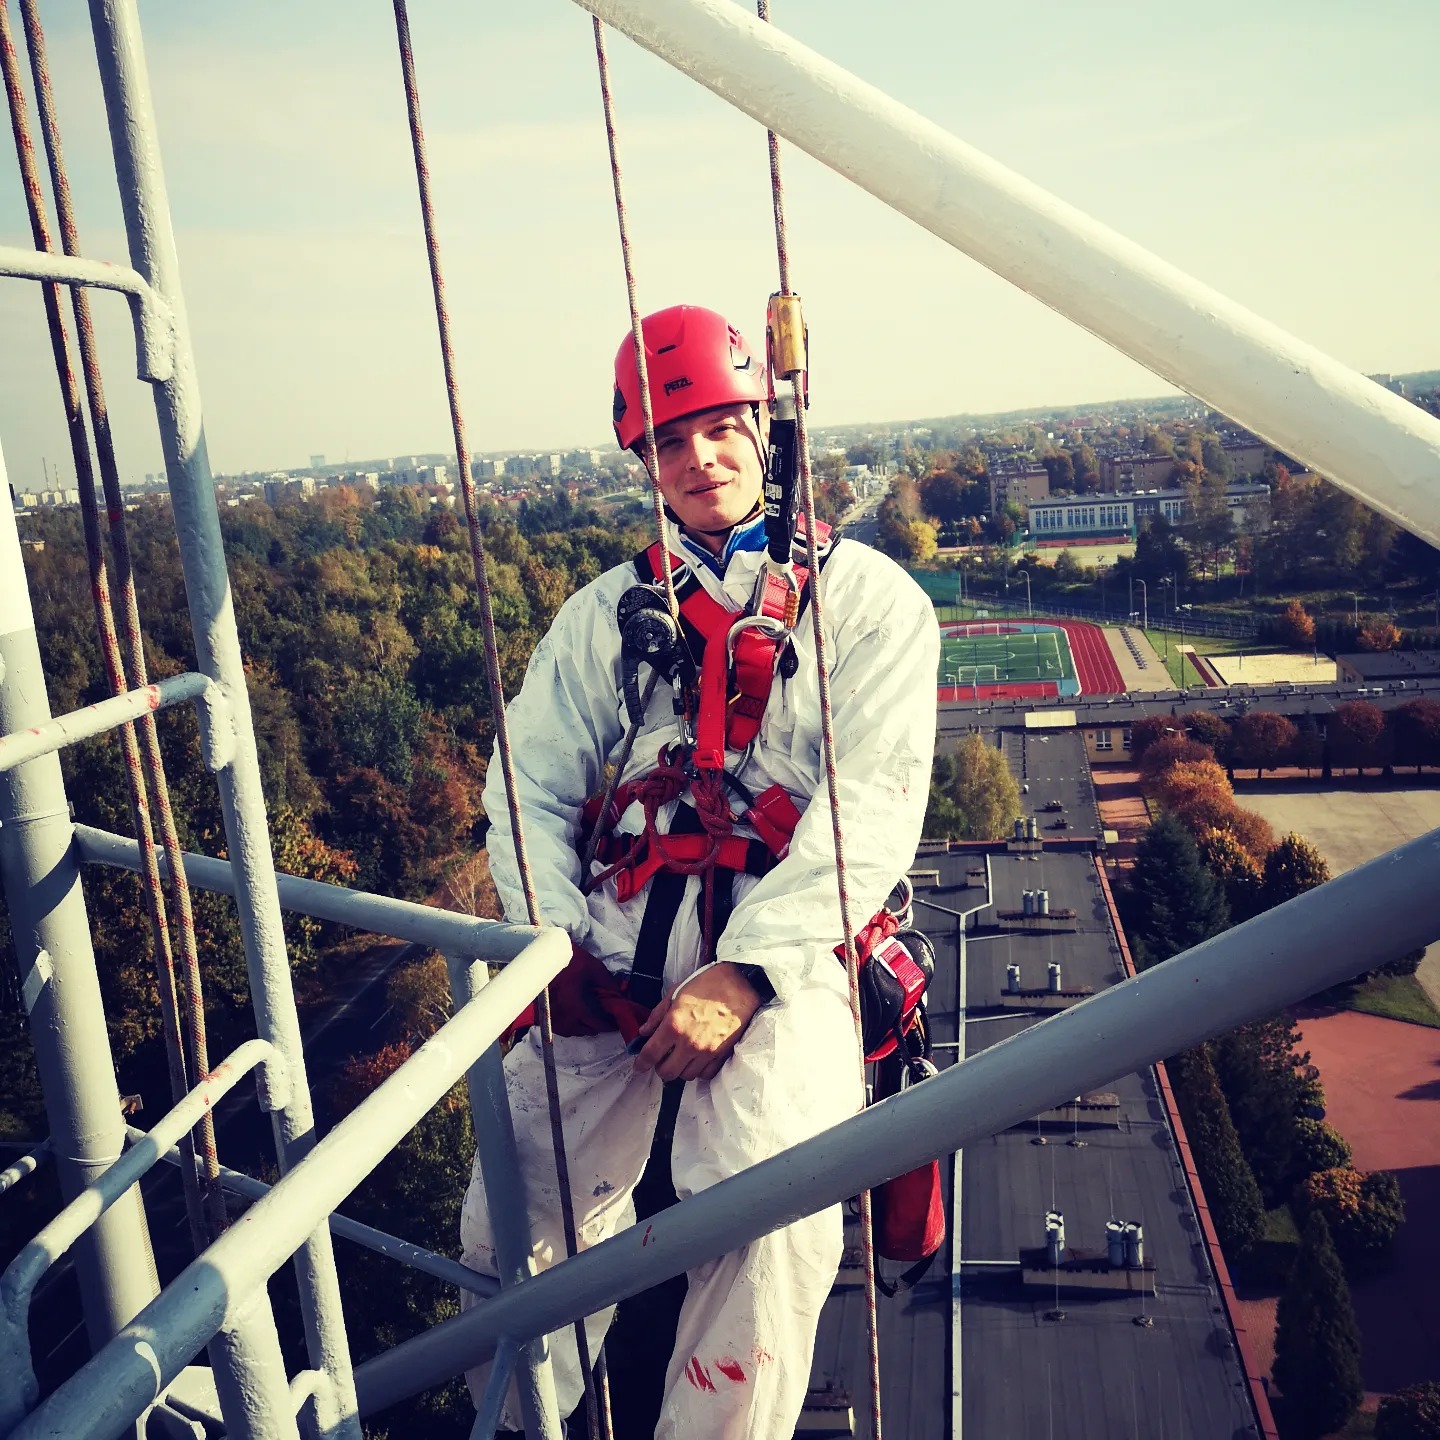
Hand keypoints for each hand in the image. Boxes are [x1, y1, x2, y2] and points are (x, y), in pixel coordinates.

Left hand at [631, 963, 764, 1082]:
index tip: (639, 1065)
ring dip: (680, 1068)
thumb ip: (657, 1014)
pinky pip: (705, 1074)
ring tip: (681, 1056)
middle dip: (660, 1067)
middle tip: (661, 1058)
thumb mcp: (675, 992)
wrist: (741, 985)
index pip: (650, 1054)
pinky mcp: (722, 1054)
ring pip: (686, 1076)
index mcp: (673, 1025)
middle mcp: (688, 1043)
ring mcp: (707, 1052)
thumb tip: (644, 1032)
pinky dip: (698, 1070)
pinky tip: (697, 1058)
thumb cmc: (708, 984)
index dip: (641, 1063)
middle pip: (667, 1073)